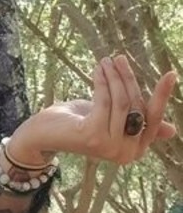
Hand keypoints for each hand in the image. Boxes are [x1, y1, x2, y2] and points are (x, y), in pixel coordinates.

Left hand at [10, 55, 176, 166]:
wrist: (43, 133)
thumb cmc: (79, 123)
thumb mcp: (113, 120)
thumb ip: (138, 124)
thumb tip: (172, 131)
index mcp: (135, 152)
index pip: (154, 119)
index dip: (161, 96)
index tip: (171, 74)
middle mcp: (126, 154)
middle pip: (137, 107)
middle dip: (128, 79)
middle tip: (119, 58)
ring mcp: (110, 147)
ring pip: (122, 101)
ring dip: (114, 76)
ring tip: (107, 60)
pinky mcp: (94, 137)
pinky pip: (105, 100)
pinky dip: (102, 81)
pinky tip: (97, 68)